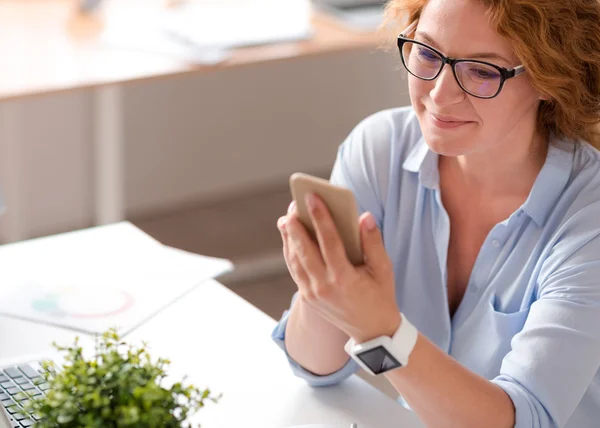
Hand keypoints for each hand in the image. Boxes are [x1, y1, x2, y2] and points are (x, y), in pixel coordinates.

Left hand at [277, 194, 400, 342]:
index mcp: (344, 279)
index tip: (313, 197)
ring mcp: (312, 293)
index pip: (329, 242)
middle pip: (304, 250)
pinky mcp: (307, 297)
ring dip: (289, 238)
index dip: (320, 217)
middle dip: (296, 225)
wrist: (372, 330)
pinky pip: (295, 269)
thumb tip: (365, 216)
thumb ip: (374, 242)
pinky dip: (290, 252)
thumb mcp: (384, 269)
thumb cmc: (380, 295)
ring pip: (294, 260)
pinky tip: (290, 236)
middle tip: (293, 205)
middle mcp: (324, 287)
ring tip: (288, 217)